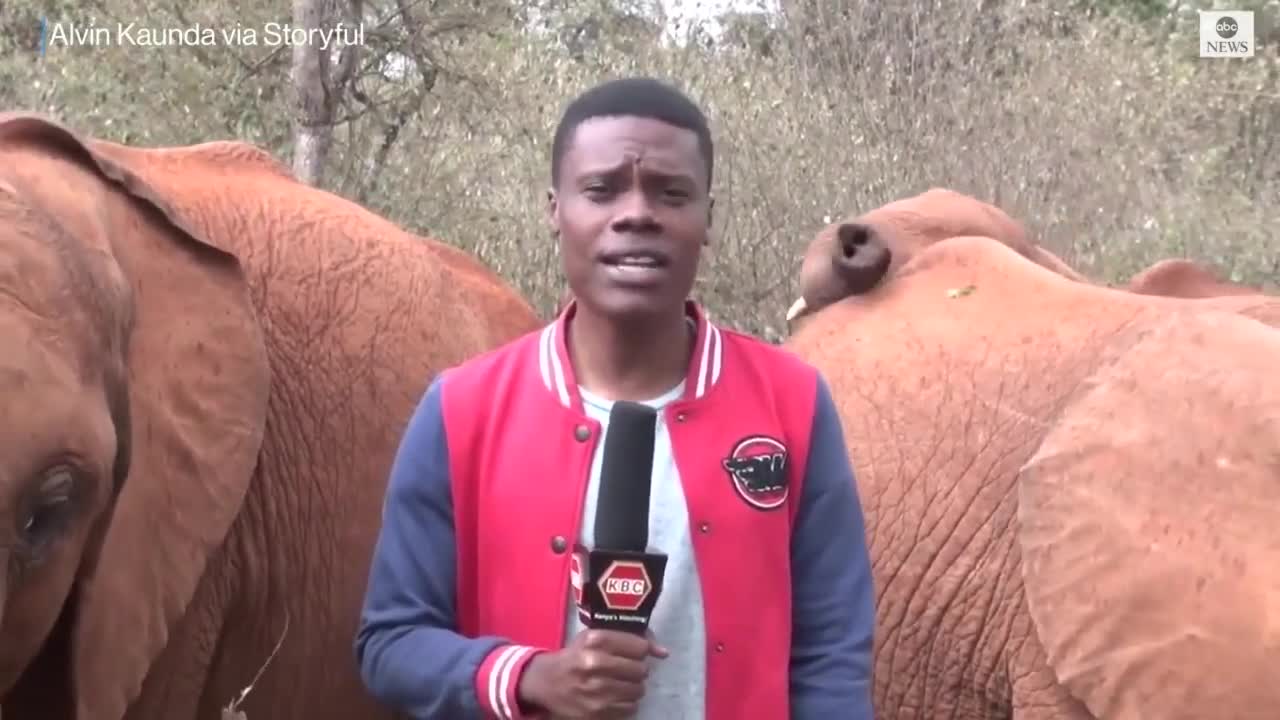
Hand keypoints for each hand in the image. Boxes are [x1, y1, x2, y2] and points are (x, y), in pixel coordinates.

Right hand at [517, 629, 667, 718]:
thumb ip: (630, 639)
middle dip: (638, 670)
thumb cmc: (575, 655)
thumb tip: (664, 652)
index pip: (640, 647)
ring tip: (620, 683)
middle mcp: (595, 663)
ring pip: (638, 690)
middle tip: (627, 670)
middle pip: (641, 670)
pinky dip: (626, 703)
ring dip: (633, 687)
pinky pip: (630, 708)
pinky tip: (614, 696)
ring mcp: (596, 690)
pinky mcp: (596, 711)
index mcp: (595, 640)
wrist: (545, 682)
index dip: (640, 651)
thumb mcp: (595, 638)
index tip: (633, 654)